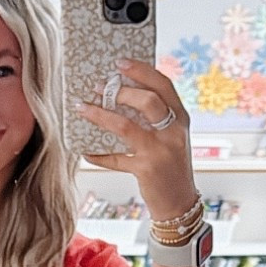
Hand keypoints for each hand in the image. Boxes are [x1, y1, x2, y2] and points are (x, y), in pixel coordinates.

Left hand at [80, 59, 196, 220]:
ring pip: (126, 126)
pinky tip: (86, 151)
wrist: (179, 204)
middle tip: (100, 87)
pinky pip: (116, 158)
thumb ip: (155, 119)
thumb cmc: (170, 167)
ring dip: (101, 115)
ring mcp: (160, 151)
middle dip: (121, 91)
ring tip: (84, 108)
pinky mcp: (146, 170)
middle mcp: (174, 133)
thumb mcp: (170, 138)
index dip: (142, 71)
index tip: (120, 63)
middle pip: (148, 101)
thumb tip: (120, 97)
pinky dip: (98, 154)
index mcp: (181, 119)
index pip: (164, 85)